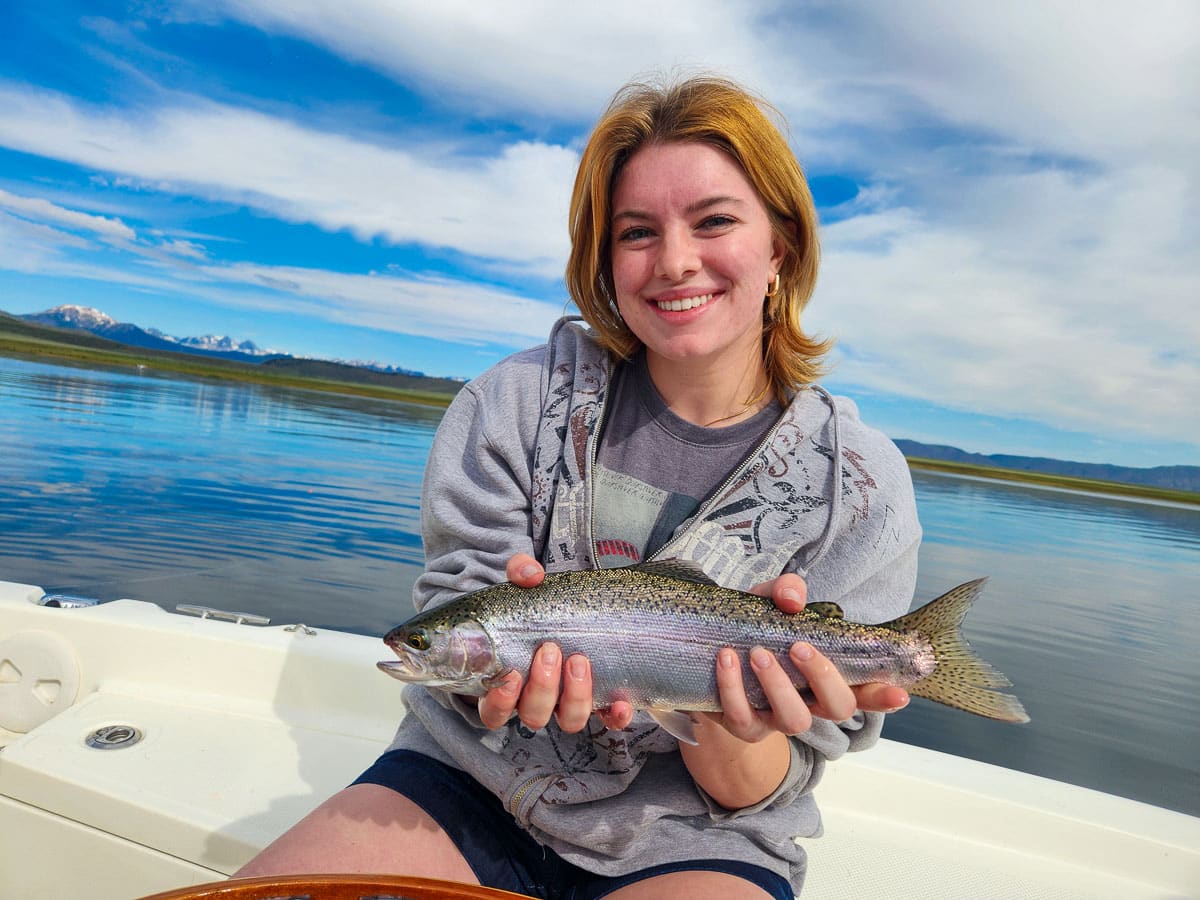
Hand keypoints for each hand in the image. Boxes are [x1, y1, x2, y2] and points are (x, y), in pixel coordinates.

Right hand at [475, 554, 633, 733]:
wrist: (572, 609)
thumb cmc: (537, 605)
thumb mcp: (524, 586)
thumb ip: (520, 573)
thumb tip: (531, 575)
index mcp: (508, 682)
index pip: (493, 710)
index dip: (499, 700)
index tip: (511, 673)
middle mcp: (536, 700)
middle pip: (533, 716)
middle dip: (543, 687)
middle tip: (550, 650)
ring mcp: (568, 704)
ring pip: (569, 721)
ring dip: (575, 696)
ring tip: (579, 660)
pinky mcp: (600, 702)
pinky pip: (608, 720)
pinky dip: (615, 716)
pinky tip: (621, 702)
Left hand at [704, 574, 908, 741]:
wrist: (703, 651)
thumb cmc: (751, 628)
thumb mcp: (768, 601)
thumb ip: (785, 591)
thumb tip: (793, 600)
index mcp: (823, 676)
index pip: (864, 689)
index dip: (883, 695)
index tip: (899, 695)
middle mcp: (808, 702)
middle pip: (837, 707)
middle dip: (824, 677)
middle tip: (799, 648)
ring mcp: (777, 719)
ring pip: (794, 720)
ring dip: (778, 686)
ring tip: (757, 654)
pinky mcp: (743, 725)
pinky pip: (743, 717)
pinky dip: (733, 687)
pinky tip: (725, 659)